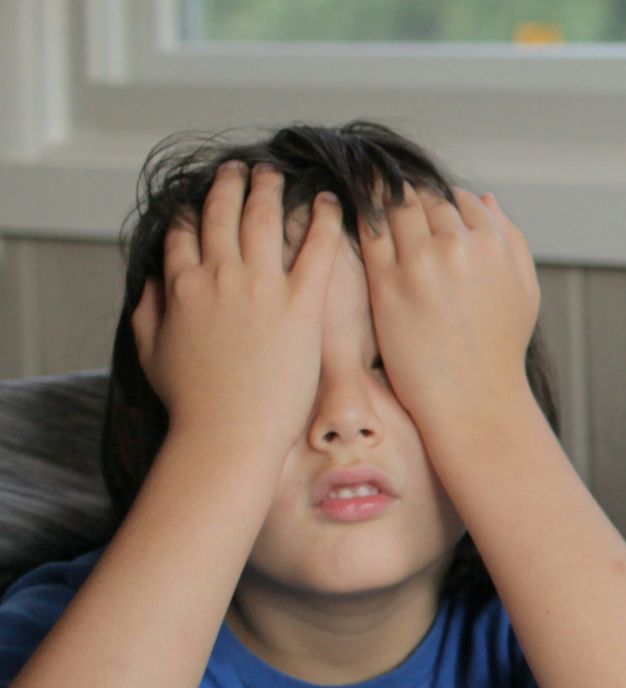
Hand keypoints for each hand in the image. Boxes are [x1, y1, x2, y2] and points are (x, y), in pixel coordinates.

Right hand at [129, 161, 341, 445]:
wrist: (229, 432)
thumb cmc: (191, 402)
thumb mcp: (151, 352)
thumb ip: (146, 310)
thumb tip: (146, 280)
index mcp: (181, 286)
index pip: (184, 232)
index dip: (193, 210)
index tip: (201, 198)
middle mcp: (219, 276)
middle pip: (224, 213)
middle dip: (232, 184)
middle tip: (242, 168)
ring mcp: (261, 287)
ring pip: (265, 219)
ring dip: (271, 189)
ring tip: (278, 174)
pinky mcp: (300, 305)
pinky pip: (317, 251)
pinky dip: (324, 220)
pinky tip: (330, 202)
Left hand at [358, 185, 539, 427]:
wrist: (474, 399)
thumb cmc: (501, 348)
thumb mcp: (526, 290)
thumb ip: (513, 239)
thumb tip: (485, 197)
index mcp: (494, 245)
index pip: (460, 199)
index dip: (444, 202)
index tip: (430, 213)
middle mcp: (457, 246)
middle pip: (425, 197)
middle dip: (411, 198)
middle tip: (395, 205)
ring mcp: (419, 263)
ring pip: (393, 206)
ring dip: (382, 202)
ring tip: (373, 208)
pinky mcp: (386, 283)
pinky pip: (369, 233)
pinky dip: (363, 221)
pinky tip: (359, 223)